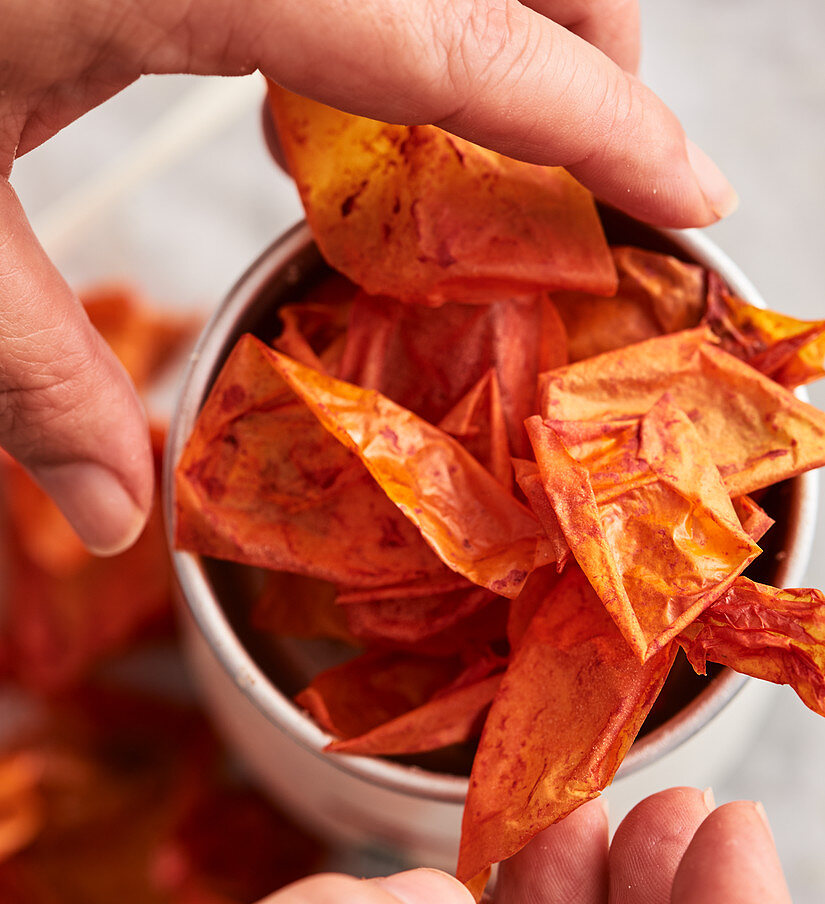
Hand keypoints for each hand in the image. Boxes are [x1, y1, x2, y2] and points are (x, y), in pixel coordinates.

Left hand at [1, 0, 735, 553]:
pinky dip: (397, 8)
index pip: (462, 40)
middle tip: (580, 174)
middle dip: (576, 46)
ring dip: (496, 17)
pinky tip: (322, 83)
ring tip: (470, 145)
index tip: (692, 194)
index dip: (600, 122)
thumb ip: (30, 374)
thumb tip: (111, 518)